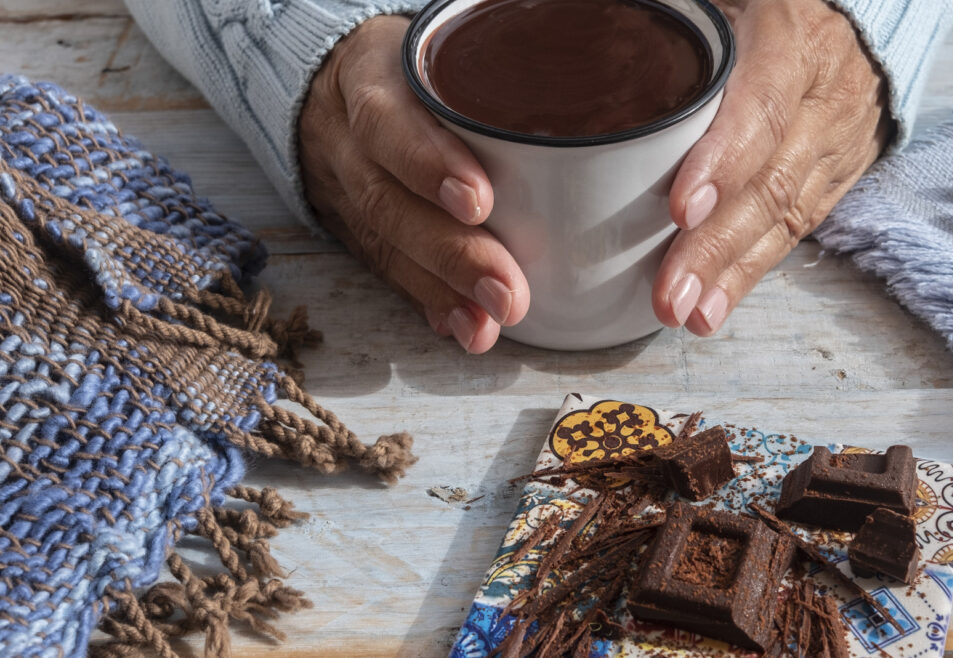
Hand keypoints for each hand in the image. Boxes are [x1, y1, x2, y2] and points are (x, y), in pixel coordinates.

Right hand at [299, 15, 528, 352]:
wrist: (333, 88)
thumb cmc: (418, 67)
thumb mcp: (444, 49)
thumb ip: (497, 68)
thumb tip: (593, 88)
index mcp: (372, 79)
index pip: (388, 121)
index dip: (427, 162)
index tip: (479, 201)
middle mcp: (351, 142)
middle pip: (390, 202)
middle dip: (452, 254)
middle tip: (507, 293)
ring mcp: (349, 190)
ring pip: (388, 245)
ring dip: (442, 291)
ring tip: (489, 324)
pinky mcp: (360, 231)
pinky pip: (390, 272)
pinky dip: (430, 303)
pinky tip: (465, 327)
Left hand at [653, 0, 891, 334]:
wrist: (860, 25)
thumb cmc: (769, 11)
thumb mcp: (729, 3)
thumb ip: (677, 22)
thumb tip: (597, 31)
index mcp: (792, 44)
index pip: (761, 110)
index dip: (724, 162)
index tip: (681, 210)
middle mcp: (822, 101)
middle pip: (771, 183)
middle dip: (716, 246)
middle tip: (670, 294)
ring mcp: (834, 147)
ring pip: (784, 218)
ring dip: (731, 273)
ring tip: (688, 314)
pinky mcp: (834, 180)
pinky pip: (792, 232)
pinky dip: (749, 274)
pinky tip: (713, 308)